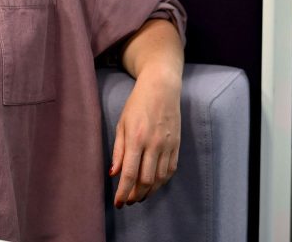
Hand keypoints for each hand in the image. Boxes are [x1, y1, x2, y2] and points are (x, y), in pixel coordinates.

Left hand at [109, 66, 180, 207]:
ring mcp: (168, 145)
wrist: (161, 87)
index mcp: (136, 138)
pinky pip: (170, 170)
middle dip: (136, 195)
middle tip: (128, 201)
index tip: (118, 203)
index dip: (123, 192)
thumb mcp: (122, 123)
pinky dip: (162, 181)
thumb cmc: (137, 104)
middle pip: (146, 180)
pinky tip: (154, 185)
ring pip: (160, 178)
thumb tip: (114, 173)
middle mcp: (154, 144)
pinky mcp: (177, 145)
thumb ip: (118, 150)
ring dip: (149, 191)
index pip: (129, 173)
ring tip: (139, 196)